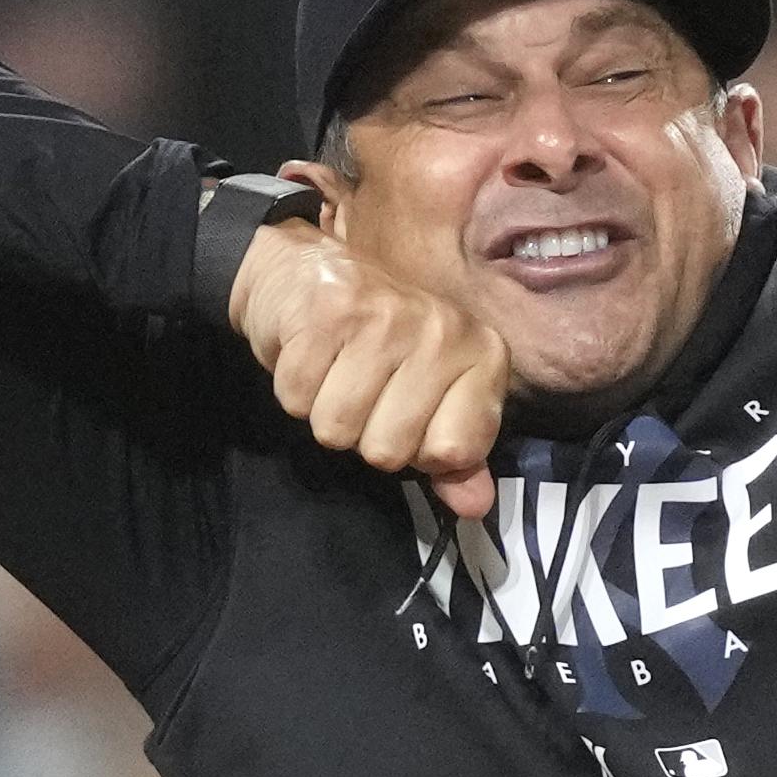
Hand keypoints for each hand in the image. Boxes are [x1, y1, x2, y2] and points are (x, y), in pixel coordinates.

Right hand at [229, 193, 510, 520]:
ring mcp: (386, 319)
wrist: (306, 269)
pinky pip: (297, 400)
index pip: (456, 452)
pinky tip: (311, 356)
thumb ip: (455, 457)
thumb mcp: (429, 398)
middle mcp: (443, 331)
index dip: (421, 450)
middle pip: (387, 451)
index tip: (412, 416)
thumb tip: (474, 507)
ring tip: (335, 372)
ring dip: (324, 412)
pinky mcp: (329, 312)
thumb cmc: (376, 344)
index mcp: (482, 354)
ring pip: (337, 430)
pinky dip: (295, 389)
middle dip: (364, 434)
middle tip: (363, 390)